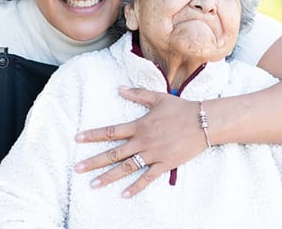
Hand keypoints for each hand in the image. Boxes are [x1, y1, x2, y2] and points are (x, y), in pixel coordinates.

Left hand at [72, 87, 207, 197]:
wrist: (204, 122)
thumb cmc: (181, 108)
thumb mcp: (158, 97)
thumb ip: (137, 94)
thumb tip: (119, 88)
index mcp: (139, 126)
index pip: (110, 131)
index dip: (92, 135)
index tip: (77, 139)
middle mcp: (142, 141)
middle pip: (113, 153)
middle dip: (93, 162)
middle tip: (77, 169)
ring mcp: (153, 154)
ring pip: (126, 168)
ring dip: (108, 177)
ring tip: (93, 185)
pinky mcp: (165, 164)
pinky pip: (147, 178)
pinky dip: (136, 187)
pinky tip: (123, 194)